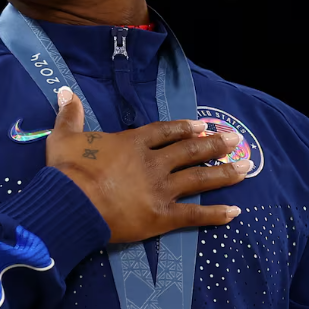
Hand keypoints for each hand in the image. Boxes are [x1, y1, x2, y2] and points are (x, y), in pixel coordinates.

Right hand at [46, 86, 245, 243]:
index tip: (202, 126)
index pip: (166, 132)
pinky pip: (194, 215)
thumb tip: (65, 92)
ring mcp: (161, 189)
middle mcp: (154, 163)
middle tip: (235, 140)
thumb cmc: (68, 170)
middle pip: (190, 151)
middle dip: (215, 145)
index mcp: (133, 143)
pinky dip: (215, 214)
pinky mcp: (162, 216)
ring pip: (200, 179)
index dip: (185, 128)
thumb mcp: (64, 137)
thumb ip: (70, 115)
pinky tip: (234, 212)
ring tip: (245, 169)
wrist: (71, 202)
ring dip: (224, 173)